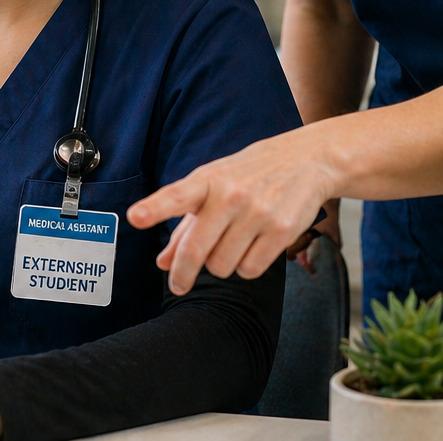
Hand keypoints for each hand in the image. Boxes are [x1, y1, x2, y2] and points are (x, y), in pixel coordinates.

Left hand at [129, 128, 336, 293]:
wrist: (307, 159)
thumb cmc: (251, 173)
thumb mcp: (215, 185)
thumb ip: (185, 224)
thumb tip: (162, 262)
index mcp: (209, 179)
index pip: (178, 194)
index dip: (156, 207)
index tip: (136, 216)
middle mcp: (232, 194)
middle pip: (197, 251)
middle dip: (183, 274)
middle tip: (179, 284)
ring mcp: (259, 211)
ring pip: (222, 267)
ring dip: (222, 264)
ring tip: (233, 243)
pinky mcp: (283, 229)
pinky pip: (250, 270)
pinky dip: (247, 266)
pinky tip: (254, 246)